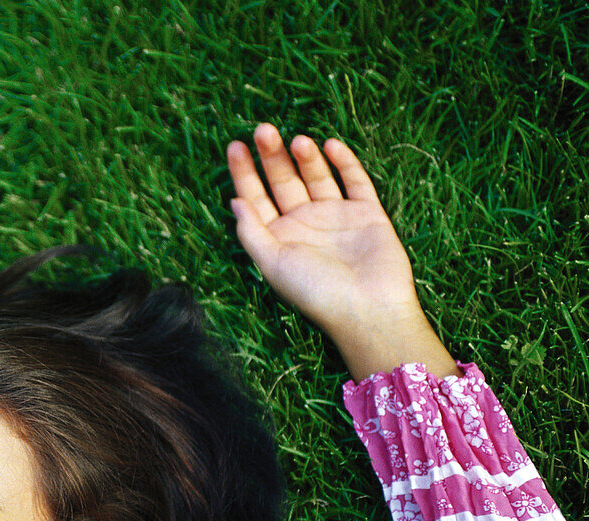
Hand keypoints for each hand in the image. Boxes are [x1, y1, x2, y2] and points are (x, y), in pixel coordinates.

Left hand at [227, 123, 460, 380]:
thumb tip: (233, 201)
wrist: (369, 308)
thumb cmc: (316, 291)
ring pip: (316, 177)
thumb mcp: (272, 263)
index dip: (244, 173)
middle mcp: (305, 224)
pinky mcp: (367, 213)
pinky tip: (329, 145)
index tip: (235, 146)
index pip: (256, 198)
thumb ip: (251, 232)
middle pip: (283, 182)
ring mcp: (336, 217)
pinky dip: (344, 162)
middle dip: (272, 156)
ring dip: (304, 157)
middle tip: (263, 130)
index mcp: (279, 238)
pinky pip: (355, 181)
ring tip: (295, 140)